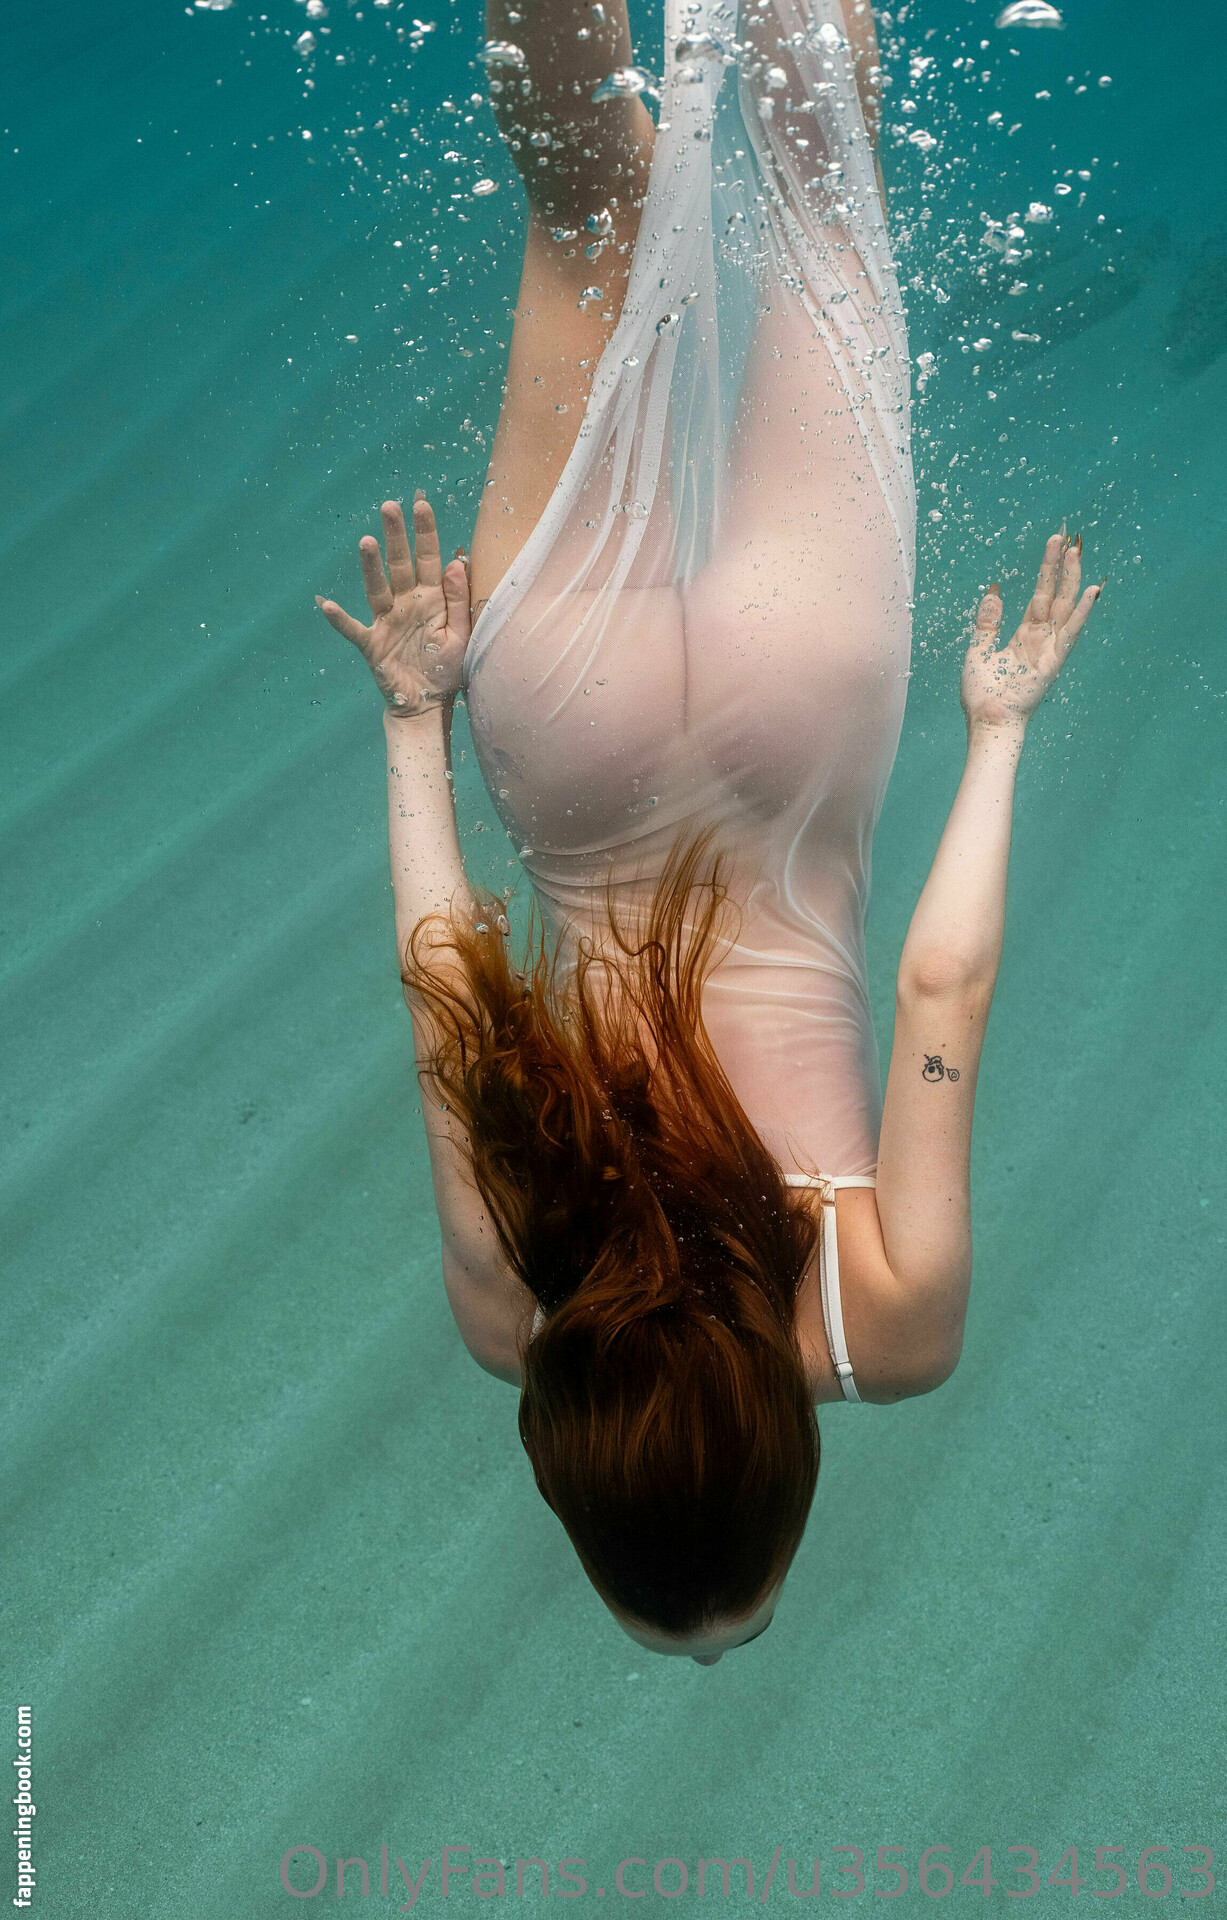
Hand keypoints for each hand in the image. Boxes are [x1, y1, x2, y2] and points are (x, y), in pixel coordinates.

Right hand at [316, 494, 470, 716]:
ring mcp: (386, 622)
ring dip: (371, 566)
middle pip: (400, 564)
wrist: (428, 704)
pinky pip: (353, 630)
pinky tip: (327, 605)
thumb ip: (459, 600)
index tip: (421, 504)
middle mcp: (406, 603)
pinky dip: (340, 619)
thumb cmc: (448, 668)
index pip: (428, 558)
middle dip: (395, 536)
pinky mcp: (373, 644)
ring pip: (377, 588)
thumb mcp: (463, 634)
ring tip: (366, 541)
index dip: (425, 532)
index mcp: (431, 598)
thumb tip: (456, 562)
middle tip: (389, 506)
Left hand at [960, 531, 1102, 734]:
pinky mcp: (1053, 663)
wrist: (987, 721)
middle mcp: (1041, 639)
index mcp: (1024, 635)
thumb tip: (993, 591)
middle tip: (1069, 538)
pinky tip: (1091, 592)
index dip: (1047, 570)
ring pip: (1065, 607)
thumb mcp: (979, 649)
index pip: (1040, 595)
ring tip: (1077, 552)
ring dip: (1072, 580)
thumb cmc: (982, 694)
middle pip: (1055, 595)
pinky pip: (1069, 633)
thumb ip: (988, 622)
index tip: (1054, 545)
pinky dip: (1080, 613)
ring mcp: (1049, 649)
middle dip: (1061, 567)